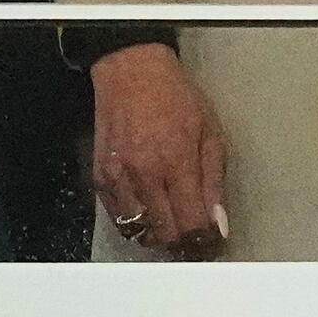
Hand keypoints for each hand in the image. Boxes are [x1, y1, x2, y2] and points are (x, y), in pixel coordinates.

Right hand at [87, 43, 229, 253]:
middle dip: (182, 243)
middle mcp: (143, 174)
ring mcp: (117, 176)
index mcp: (176, 163)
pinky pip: (116, 215)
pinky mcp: (100, 175)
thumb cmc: (177, 99)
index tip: (212, 244)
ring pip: (137, 229)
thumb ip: (214, 183)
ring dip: (157, 235)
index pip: (190, 223)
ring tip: (173, 228)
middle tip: (194, 240)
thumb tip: (217, 224)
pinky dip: (134, 222)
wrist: (132, 72)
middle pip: (163, 232)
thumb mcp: (211, 135)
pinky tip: (149, 214)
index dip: (203, 241)